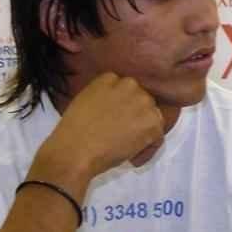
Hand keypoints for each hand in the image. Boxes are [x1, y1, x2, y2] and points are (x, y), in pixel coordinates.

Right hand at [32, 74, 165, 190]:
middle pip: (141, 99)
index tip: (116, 117)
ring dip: (144, 128)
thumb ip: (103, 95)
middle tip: (123, 131)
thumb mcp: (84, 100)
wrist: (76, 150)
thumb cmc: (74, 131)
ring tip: (128, 143)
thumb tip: (116, 105)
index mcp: (109, 78)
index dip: (123, 104)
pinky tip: (134, 153)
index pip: (125, 88)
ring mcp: (143, 102)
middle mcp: (130, 85)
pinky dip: (149, 145)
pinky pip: (158, 133)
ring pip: (152, 115)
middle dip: (135, 114)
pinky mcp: (153, 121)